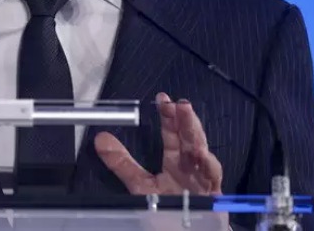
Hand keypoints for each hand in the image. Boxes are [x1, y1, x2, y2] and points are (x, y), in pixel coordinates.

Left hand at [96, 92, 222, 195]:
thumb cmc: (167, 214)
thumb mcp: (141, 187)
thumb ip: (122, 164)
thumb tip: (100, 139)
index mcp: (175, 164)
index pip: (172, 136)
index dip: (169, 118)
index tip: (162, 99)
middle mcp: (190, 168)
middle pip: (189, 139)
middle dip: (184, 120)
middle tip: (178, 103)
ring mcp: (202, 180)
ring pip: (201, 152)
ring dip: (195, 134)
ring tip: (187, 115)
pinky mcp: (213, 196)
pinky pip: (211, 178)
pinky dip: (208, 165)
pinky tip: (201, 153)